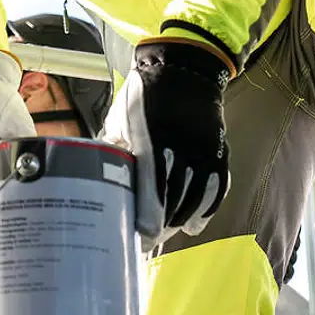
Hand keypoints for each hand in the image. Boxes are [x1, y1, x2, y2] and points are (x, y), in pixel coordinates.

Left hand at [101, 34, 233, 241]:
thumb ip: (111, 151)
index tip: (135, 239)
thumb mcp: (119, 119)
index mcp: (150, 136)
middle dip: (159, 228)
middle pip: (174, 201)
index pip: (151, 189)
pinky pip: (215, 191)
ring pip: (195, 200)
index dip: (144, 220)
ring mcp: (203, 150)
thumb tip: (95, 185)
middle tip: (144, 243)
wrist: (184, 71)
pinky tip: (192, 226)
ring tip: (164, 235)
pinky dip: (204, 212)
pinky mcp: (219, 152)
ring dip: (179, 223)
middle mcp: (181, 145)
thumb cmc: (143, 97)